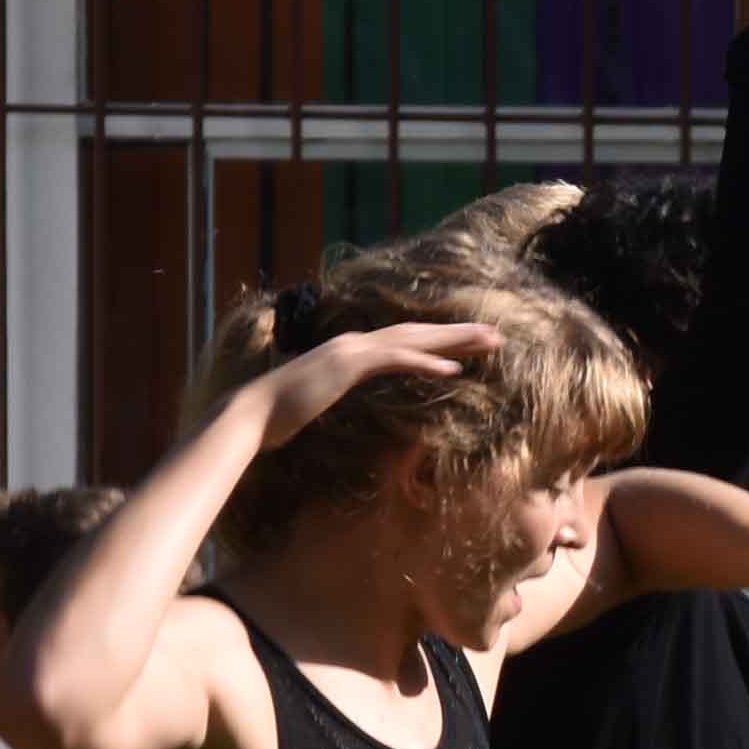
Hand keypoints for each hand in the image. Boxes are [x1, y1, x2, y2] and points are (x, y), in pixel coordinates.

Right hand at [245, 317, 492, 445]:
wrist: (253, 415)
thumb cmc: (281, 415)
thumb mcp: (320, 400)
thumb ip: (339, 392)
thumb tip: (348, 398)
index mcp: (350, 353)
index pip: (404, 342)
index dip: (439, 341)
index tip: (471, 345)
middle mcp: (353, 344)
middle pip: (417, 333)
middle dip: (458, 333)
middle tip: (496, 335)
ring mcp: (350, 351)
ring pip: (413, 339)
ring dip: (454, 340)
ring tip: (489, 342)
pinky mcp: (347, 365)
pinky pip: (395, 360)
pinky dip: (425, 363)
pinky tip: (453, 368)